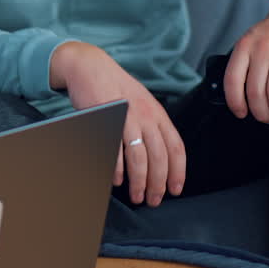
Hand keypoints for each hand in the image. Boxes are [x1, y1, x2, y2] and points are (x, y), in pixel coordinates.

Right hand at [50, 41, 185, 206]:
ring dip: (139, 181)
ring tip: (137, 195)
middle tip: (153, 200)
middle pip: (159, 157)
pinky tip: (117, 180)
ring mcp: (127, 118)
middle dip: (158, 183)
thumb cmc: (114, 87)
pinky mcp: (108, 119)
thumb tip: (158, 158)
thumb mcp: (141, 103)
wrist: (90, 67)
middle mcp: (146, 116)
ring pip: (139, 158)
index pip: (176, 147)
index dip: (178, 171)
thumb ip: (151, 126)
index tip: (175, 189)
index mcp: (158, 114)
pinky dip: (117, 169)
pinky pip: (115, 151)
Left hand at [224, 0, 268, 123]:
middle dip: (261, 113)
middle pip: (255, 92)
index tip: (241, 113)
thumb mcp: (251, 39)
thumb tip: (240, 92)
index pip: (232, 80)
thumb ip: (245, 60)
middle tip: (267, 118)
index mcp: (244, 47)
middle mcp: (262, 51)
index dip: (235, 102)